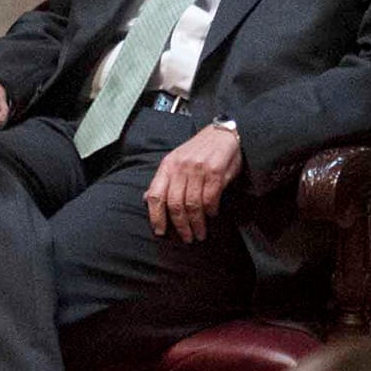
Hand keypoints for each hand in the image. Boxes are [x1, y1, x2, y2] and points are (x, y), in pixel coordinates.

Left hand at [145, 124, 242, 241]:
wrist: (223, 133)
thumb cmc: (200, 150)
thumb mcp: (176, 160)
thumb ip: (164, 180)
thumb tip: (147, 198)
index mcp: (167, 165)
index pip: (155, 195)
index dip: (156, 216)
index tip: (160, 231)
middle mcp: (180, 167)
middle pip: (174, 204)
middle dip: (180, 225)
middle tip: (186, 237)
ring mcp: (198, 169)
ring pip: (192, 204)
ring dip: (196, 223)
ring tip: (200, 233)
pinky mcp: (215, 171)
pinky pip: (210, 198)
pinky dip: (210, 210)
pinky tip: (212, 214)